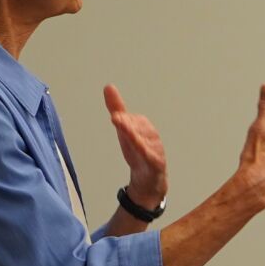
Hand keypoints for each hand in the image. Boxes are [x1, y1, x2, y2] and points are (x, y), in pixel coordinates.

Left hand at [104, 84, 167, 205]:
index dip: (124, 121)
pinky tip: (141, 149)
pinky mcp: (156, 164)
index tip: (116, 117)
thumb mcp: (124, 128)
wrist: (148, 179)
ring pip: (144, 143)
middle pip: (138, 130)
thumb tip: (108, 86)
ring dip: (135, 137)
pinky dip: (146, 152)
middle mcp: (151, 136)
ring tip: (125, 132)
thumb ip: (117, 107)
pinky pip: (151, 158)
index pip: (133, 120)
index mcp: (143, 127)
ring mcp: (155, 150)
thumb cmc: (137, 151)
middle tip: (117, 121)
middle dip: (128, 127)